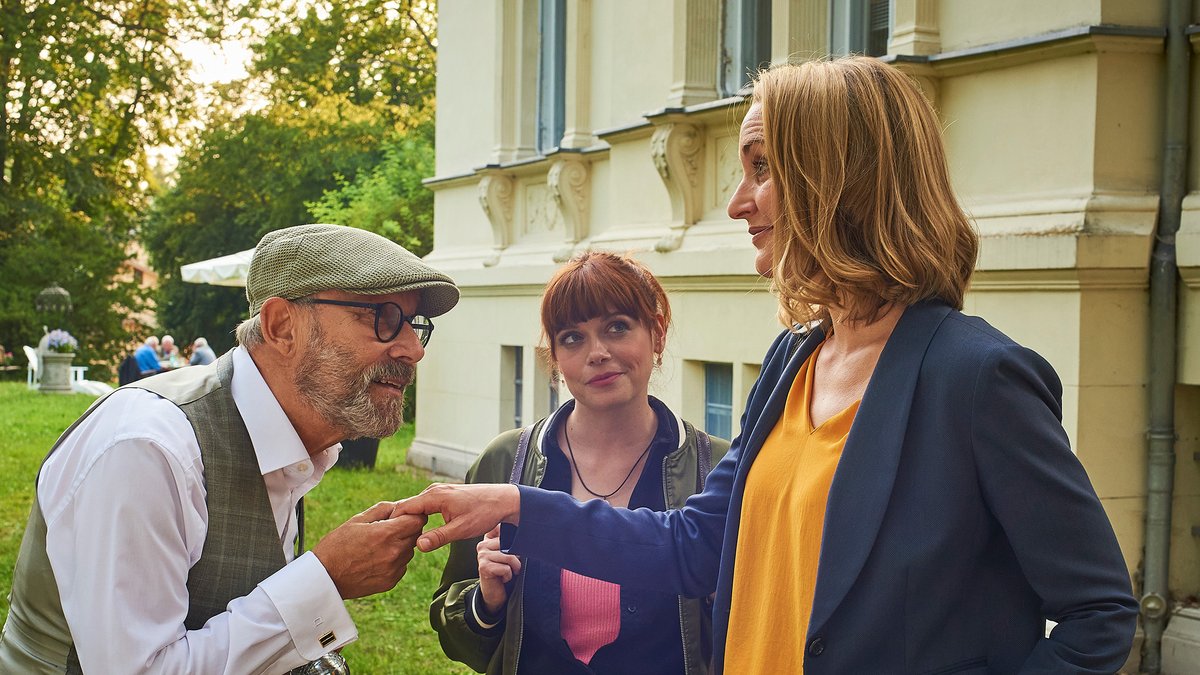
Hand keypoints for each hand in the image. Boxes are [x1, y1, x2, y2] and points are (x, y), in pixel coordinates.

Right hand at [312, 501, 427, 598]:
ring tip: (379, 545)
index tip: (401, 515)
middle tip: (388, 528)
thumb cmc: (337, 545)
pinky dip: (395, 560)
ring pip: (410, 550)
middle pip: (417, 534)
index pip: (418, 519)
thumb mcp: (357, 520)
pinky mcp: (391, 582)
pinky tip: (377, 558)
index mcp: (386, 533)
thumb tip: (401, 506)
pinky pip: (402, 565)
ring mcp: (394, 569)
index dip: (412, 514)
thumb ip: (383, 509)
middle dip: (407, 528)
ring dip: (401, 544)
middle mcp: (394, 552)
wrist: (324, 577)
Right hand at [391, 483, 519, 551]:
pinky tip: (419, 528)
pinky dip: (419, 515)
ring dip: (410, 519)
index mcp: (434, 496)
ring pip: (416, 505)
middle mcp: (434, 490)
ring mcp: (439, 490)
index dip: (394, 522)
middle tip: (395, 541)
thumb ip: (438, 537)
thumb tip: (417, 545)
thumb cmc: (484, 513)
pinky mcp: (444, 494)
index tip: (390, 537)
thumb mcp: (460, 530)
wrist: (503, 501)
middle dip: (400, 522)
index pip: (404, 508)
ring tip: (404, 537)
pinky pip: (425, 504)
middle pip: (407, 506)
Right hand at [477, 526, 521, 612]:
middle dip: (517, 556)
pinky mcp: (483, 567)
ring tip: (509, 571)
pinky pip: (506, 568)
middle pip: (510, 544)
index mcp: (489, 538)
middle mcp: (483, 544)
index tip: (516, 547)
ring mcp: (482, 556)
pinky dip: (508, 575)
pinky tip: (503, 578)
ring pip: (509, 556)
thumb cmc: (505, 570)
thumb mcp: (510, 552)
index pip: (505, 529)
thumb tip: (525, 533)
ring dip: (514, 567)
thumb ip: (513, 540)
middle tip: (513, 565)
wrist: (495, 593)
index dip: (515, 537)